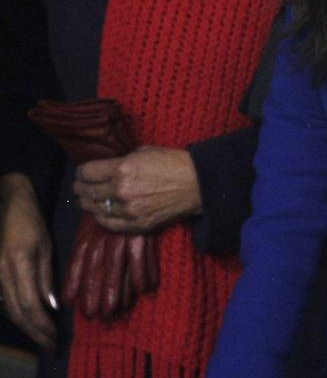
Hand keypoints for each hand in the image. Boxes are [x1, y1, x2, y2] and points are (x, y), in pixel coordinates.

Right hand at [0, 174, 55, 351]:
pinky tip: (31, 323)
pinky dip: (18, 315)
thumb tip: (50, 307)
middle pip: (17, 313)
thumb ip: (45, 277)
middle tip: (51, 348)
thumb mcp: (45, 246)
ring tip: (43, 340)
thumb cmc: (30, 221)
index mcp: (18, 264)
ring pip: (9, 309)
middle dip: (36, 333)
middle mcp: (1, 273)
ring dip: (27, 327)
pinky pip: (4, 301)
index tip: (56, 340)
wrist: (5, 202)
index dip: (42, 327)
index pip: (30, 306)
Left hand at [74, 146, 201, 232]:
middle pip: (87, 192)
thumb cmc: (172, 163)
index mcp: (121, 169)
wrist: (196, 184)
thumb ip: (121, 161)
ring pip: (96, 209)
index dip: (81, 172)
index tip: (82, 173)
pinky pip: (110, 224)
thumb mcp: (143, 152)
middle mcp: (121, 191)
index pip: (87, 173)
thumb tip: (105, 167)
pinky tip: (99, 213)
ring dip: (88, 204)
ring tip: (86, 201)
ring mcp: (128, 210)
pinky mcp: (137, 224)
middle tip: (80, 187)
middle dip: (81, 188)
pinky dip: (101, 218)